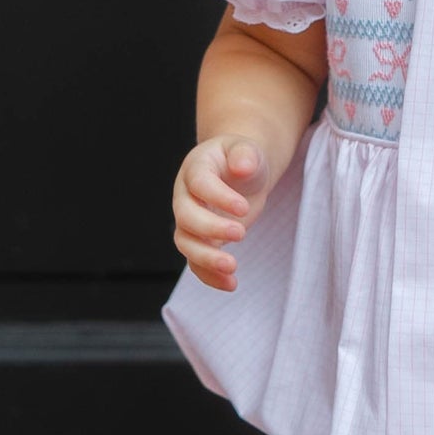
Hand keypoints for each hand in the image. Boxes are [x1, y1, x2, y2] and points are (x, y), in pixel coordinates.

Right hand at [172, 136, 269, 290]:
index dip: (218, 197)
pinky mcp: (200, 241)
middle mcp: (186, 196)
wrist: (240, 172)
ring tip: (232, 268)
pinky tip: (231, 284)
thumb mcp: (248, 149)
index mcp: (195, 168)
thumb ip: (245, 155)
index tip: (243, 208)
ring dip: (206, 258)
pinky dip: (210, 276)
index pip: (199, 183)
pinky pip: (196, 262)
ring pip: (186, 243)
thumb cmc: (242, 158)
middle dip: (210, 229)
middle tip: (240, 233)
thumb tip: (242, 166)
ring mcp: (190, 221)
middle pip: (186, 217)